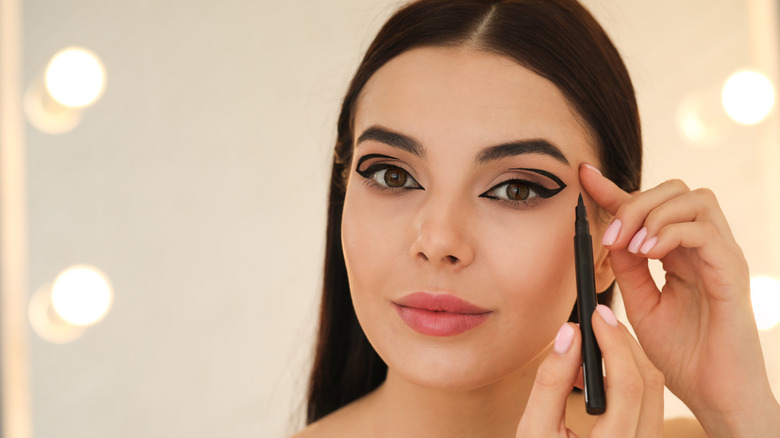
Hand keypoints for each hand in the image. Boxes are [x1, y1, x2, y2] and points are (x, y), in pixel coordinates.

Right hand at [516, 306, 663, 436]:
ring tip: (595, 342)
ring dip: (629, 359)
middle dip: (625, 343)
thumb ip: (550, 381)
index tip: (595, 314)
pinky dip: (629, 379)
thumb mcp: (533, 429)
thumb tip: (569, 334)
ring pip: (655, 392)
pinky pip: (649, 405)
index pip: (627, 385)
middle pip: (650, 384)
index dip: (614, 342)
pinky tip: (599, 372)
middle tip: (599, 318)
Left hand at [580, 164, 779, 436]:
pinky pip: (704, 231)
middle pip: (676, 189)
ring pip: (695, 199)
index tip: (583, 176)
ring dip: (653, 213)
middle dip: (634, 201)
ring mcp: (722, 257)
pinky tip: (647, 254)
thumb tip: (608, 235)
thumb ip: (628, 268)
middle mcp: (704, 248)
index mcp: (681, 253)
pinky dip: (670, 233)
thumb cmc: (683, 354)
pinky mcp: (732, 274)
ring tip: (631, 246)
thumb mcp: (642, 304)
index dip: (614, 187)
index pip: (650, 205)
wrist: (713, 395)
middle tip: (610, 236)